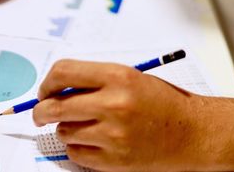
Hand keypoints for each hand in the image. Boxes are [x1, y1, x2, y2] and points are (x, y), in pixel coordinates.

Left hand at [33, 59, 221, 171]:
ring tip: (84, 125)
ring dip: (66, 129)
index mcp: (117, 77)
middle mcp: (113, 104)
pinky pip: (75, 153)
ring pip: (63, 132)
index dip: (47, 83)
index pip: (62, 72)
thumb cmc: (160, 102)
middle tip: (41, 113)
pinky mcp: (114, 160)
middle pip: (53, 107)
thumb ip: (92, 80)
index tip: (45, 91)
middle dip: (40, 111)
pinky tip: (93, 141)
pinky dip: (78, 148)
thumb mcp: (128, 77)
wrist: (192, 132)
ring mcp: (113, 135)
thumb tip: (54, 89)